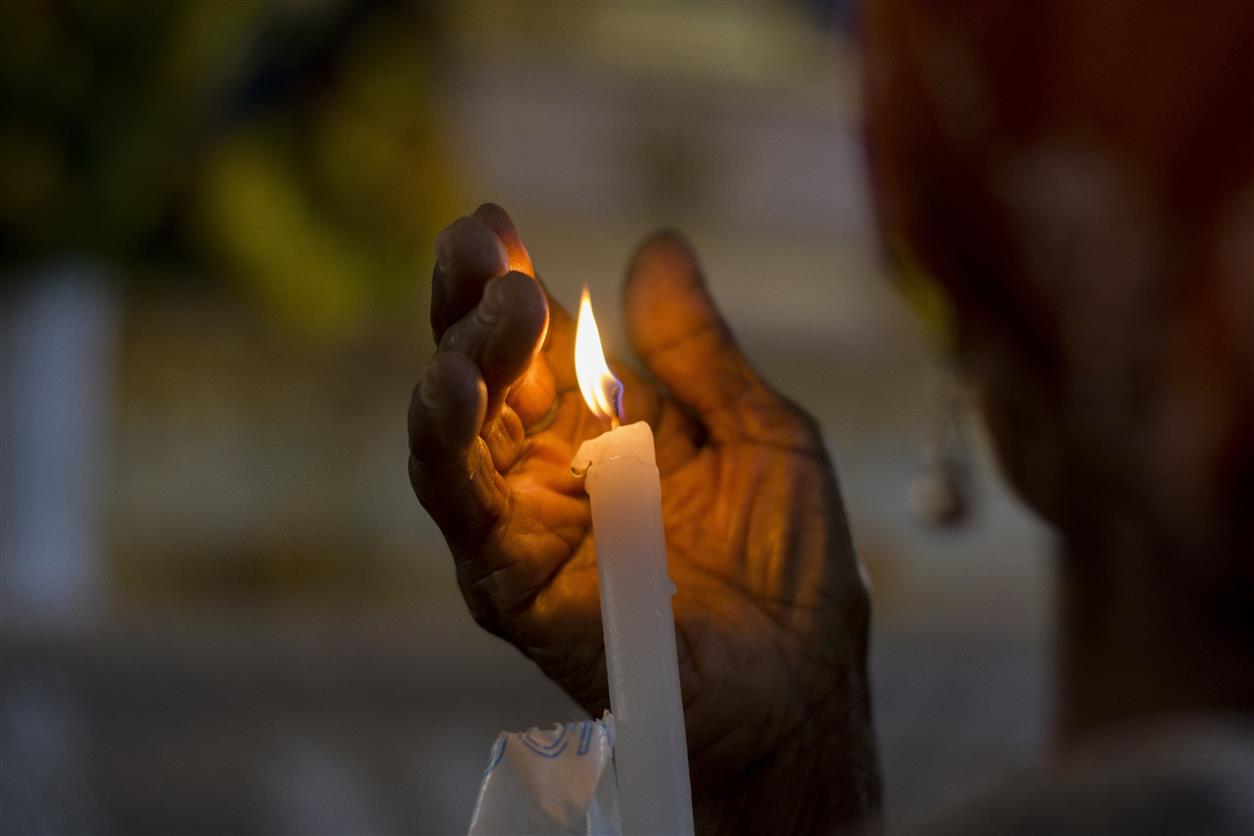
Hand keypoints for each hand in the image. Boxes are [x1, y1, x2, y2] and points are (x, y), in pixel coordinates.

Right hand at [408, 204, 879, 833]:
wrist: (804, 690)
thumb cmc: (791, 571)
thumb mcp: (758, 432)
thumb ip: (699, 352)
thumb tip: (657, 245)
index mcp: (602, 436)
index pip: (535, 349)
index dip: (509, 284)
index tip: (494, 221)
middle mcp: (549, 478)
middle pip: (482, 380)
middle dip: (470, 305)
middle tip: (481, 242)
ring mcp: (526, 532)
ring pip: (454, 438)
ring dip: (458, 362)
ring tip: (491, 302)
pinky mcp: (516, 588)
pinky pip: (462, 513)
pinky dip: (443, 447)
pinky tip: (449, 385)